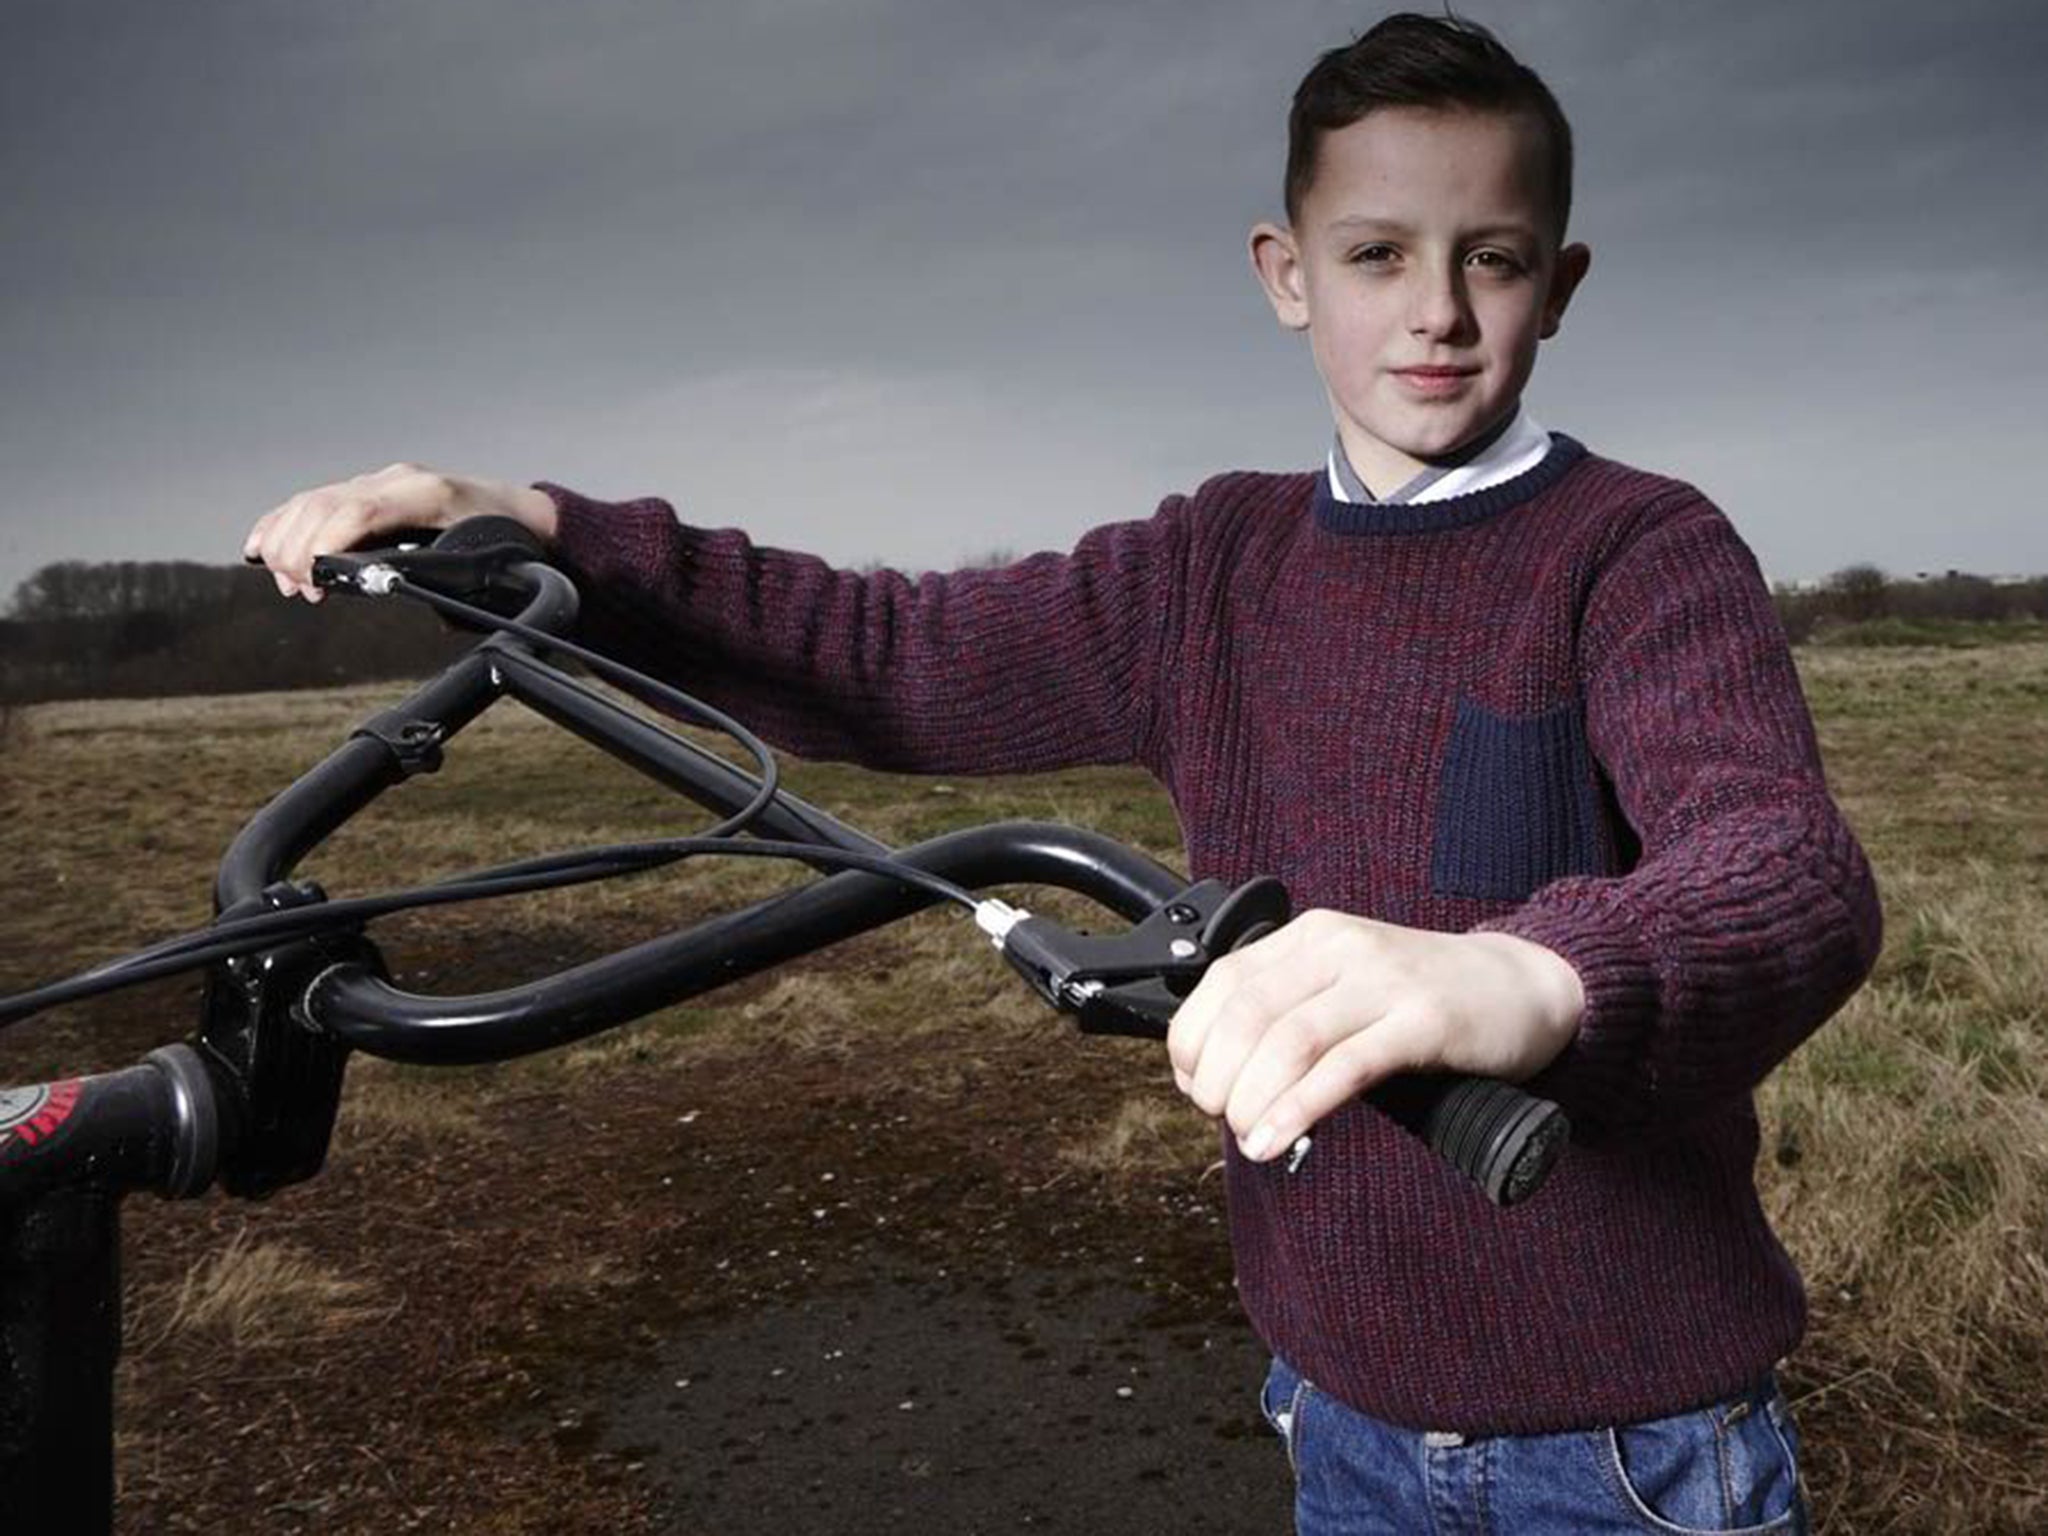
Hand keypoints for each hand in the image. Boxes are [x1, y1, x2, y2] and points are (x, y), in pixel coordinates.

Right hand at [242, 462, 559, 601]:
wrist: (517, 512)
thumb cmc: (502, 538)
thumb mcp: (480, 560)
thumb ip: (437, 572)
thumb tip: (386, 586)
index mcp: (427, 493)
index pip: (361, 509)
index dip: (327, 540)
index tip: (312, 574)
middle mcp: (398, 480)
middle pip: (326, 504)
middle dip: (299, 550)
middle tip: (300, 589)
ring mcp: (380, 482)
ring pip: (314, 501)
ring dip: (287, 542)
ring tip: (288, 581)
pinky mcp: (369, 490)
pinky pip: (315, 501)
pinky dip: (283, 523)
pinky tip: (262, 547)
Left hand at [1165, 909, 1583, 1161]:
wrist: (1524, 986)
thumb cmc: (1424, 1002)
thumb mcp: (1344, 991)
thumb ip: (1289, 1017)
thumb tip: (1218, 1077)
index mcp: (1310, 936)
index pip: (1222, 981)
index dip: (1192, 1040)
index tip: (1193, 1086)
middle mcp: (1340, 946)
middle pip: (1247, 1013)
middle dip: (1217, 1077)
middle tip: (1222, 1118)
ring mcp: (1383, 981)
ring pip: (1288, 1039)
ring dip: (1252, 1098)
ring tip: (1247, 1137)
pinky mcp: (1424, 1021)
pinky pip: (1345, 1066)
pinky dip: (1299, 1108)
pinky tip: (1276, 1139)